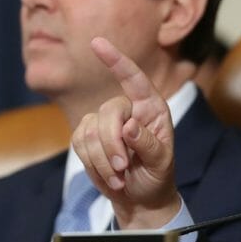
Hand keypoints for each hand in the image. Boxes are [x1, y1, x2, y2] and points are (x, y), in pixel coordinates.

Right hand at [71, 36, 180, 228]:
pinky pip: (79, 143)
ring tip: (120, 176)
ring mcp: (105, 122)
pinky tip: (109, 177)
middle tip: (122, 169)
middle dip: (112, 144)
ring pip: (90, 130)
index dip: (116, 60)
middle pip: (108, 112)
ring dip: (103, 159)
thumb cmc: (157, 176)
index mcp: (152, 108)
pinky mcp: (88, 136)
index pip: (134, 78)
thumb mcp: (161, 163)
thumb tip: (129, 127)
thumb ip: (148, 144)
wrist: (141, 198)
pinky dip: (92, 164)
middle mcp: (128, 109)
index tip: (97, 43)